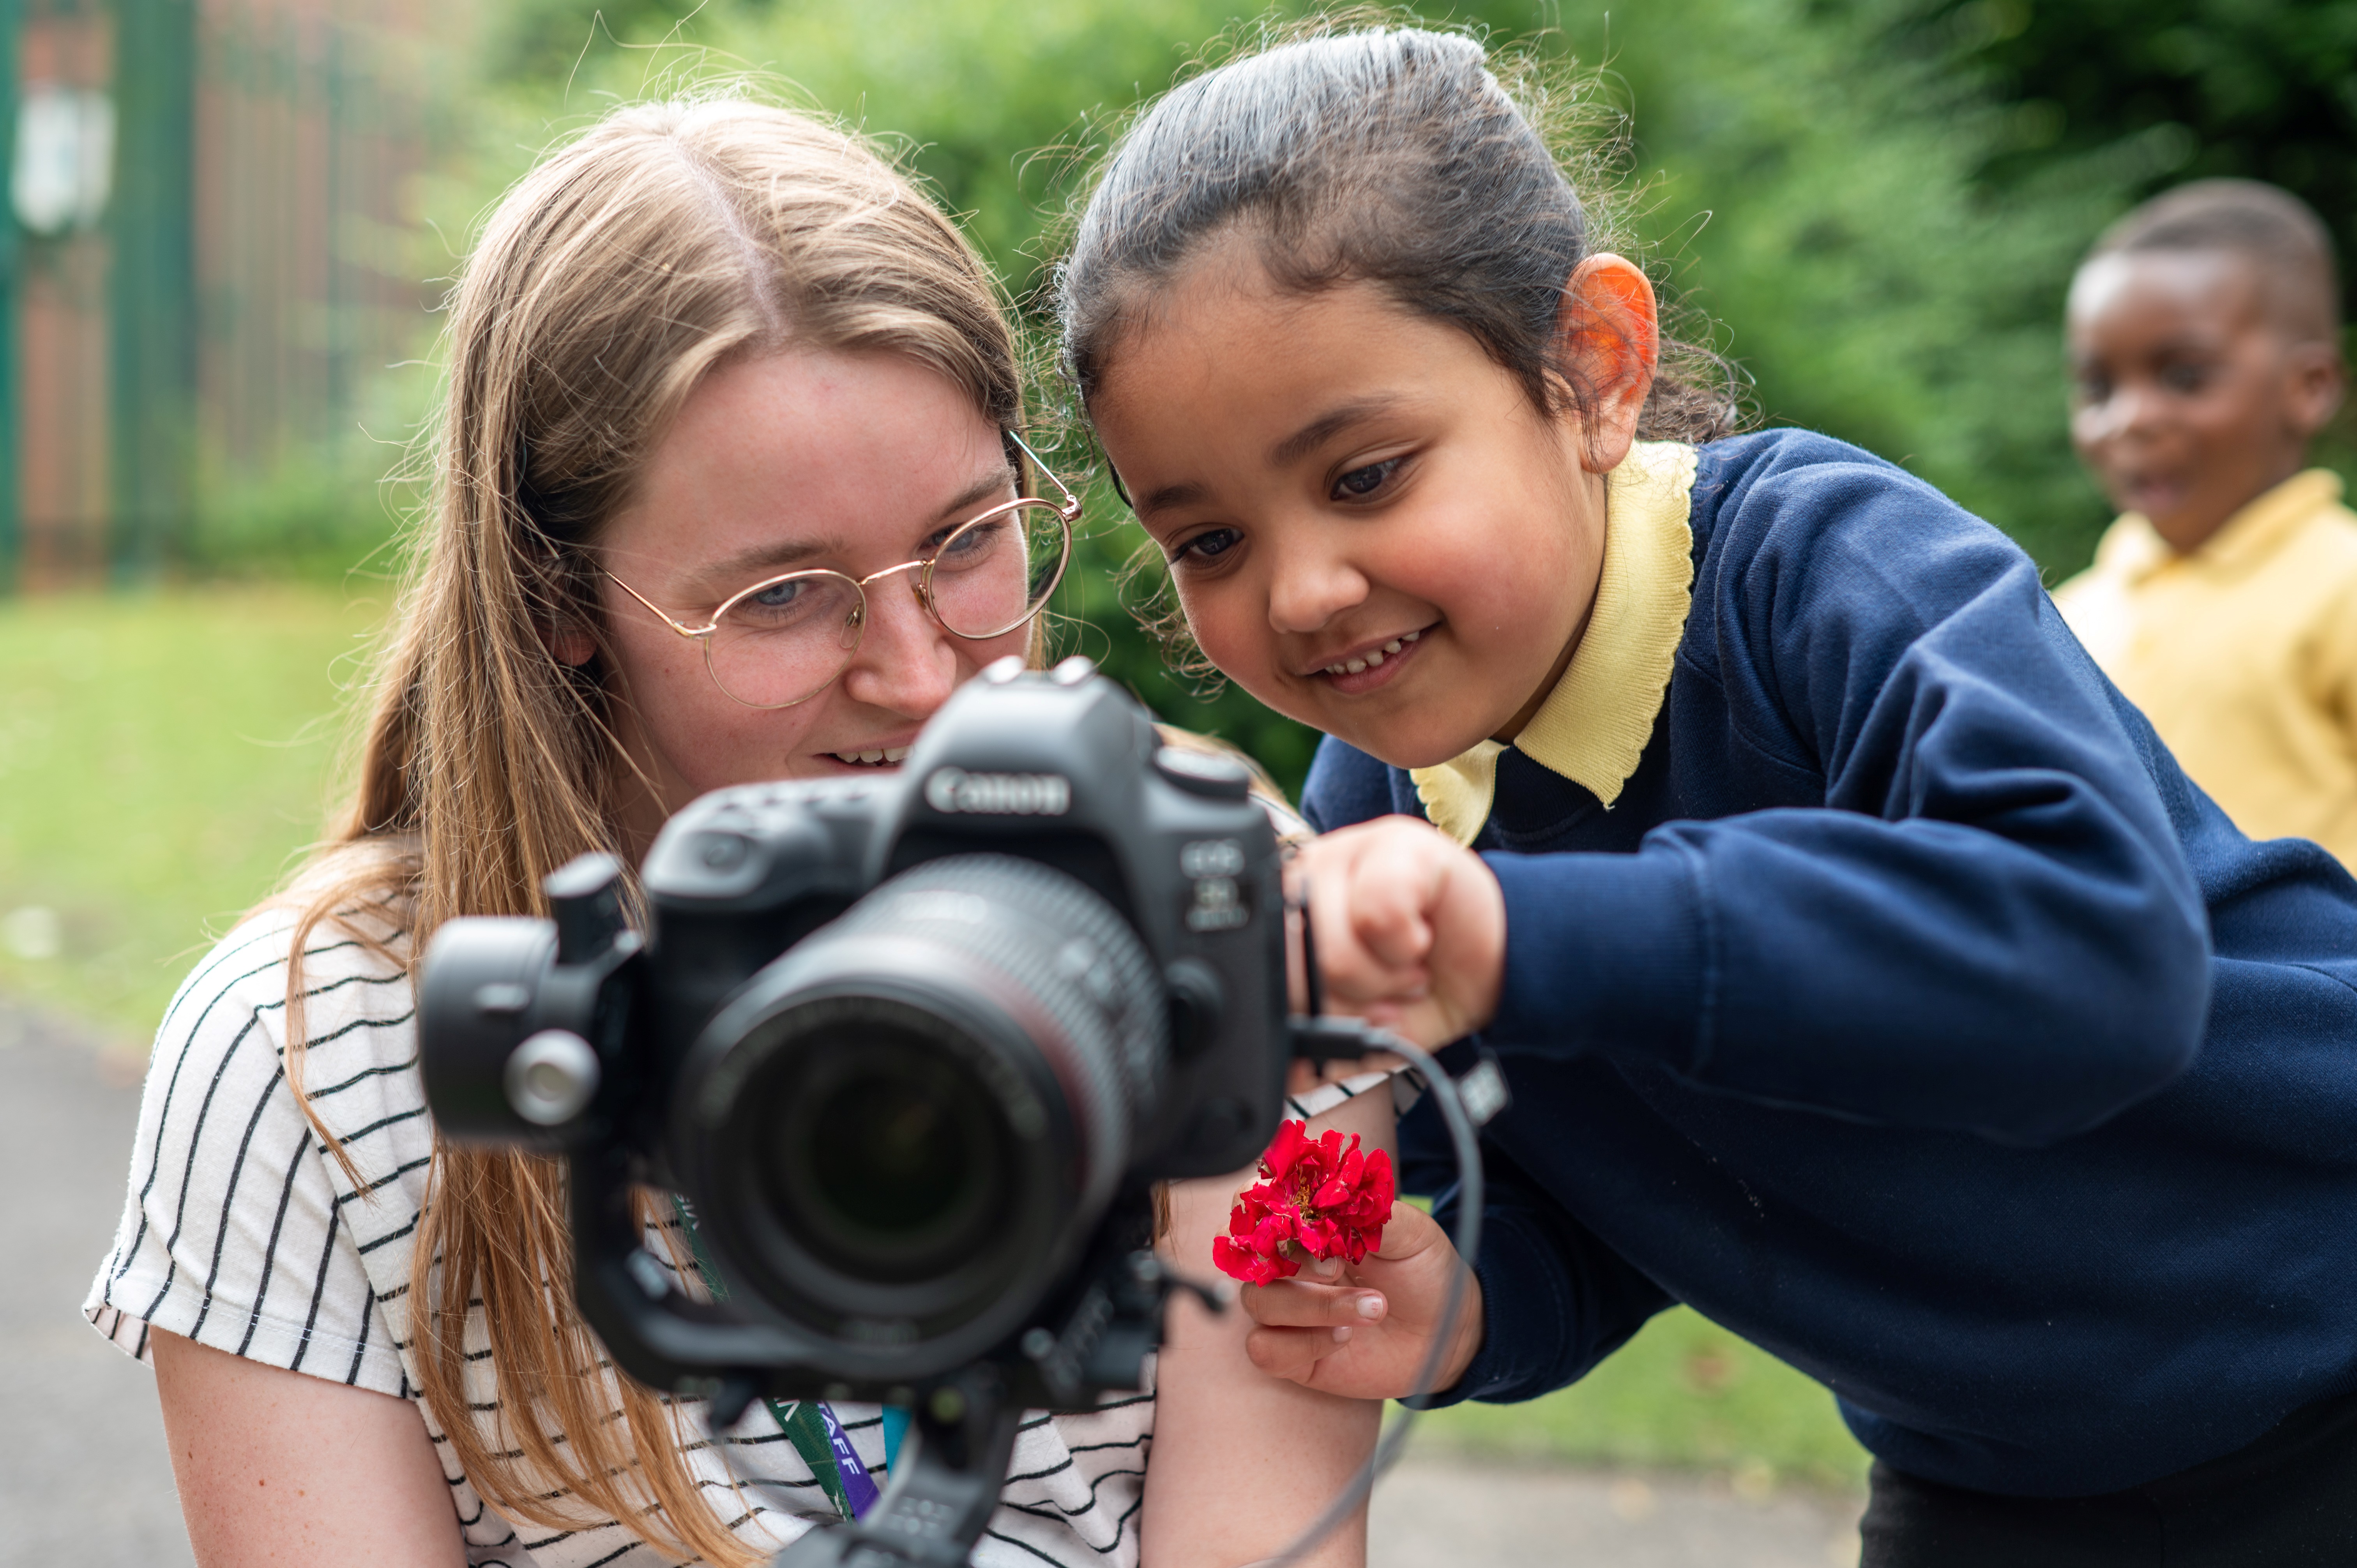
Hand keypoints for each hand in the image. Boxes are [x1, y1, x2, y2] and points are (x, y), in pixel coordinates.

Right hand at [1237, 1201, 1483, 1400]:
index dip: (1264, 1208)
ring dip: (1313, 1305)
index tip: (1300, 1217)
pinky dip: (1303, 1343)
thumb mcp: (1410, 1231)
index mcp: (1308, 1224)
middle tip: (1336, 1267)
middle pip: (1247, 1255)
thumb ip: (1368, 1211)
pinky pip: (1264, 1348)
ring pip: (1258, 1301)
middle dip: (1288, 1259)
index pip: (1256, 1204)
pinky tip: (1344, 1337)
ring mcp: (1287, 1309)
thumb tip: (1330, 1199)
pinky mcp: (1291, 1353)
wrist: (1447, 1331)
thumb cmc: (1423, 1271)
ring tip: (1371, 1306)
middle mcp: (1289, 1264)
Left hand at [1291, 816, 1505, 1048]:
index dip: (1304, 1015)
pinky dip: (1407, 945)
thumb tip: (1292, 1070)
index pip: (1260, 976)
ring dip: (1382, 979)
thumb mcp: (1364, 1027)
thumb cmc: (1424, 990)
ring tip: (1406, 967)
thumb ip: (1321, 1044)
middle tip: (1387, 991)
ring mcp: (1347, 851)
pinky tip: (1420, 938)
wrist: (1498, 966)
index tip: (1345, 1021)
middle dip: (1349, 1002)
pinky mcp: (1395, 842)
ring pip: (1331, 947)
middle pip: (1292, 968)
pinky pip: (1378, 912)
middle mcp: (1305, 880)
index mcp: (1283, 921)